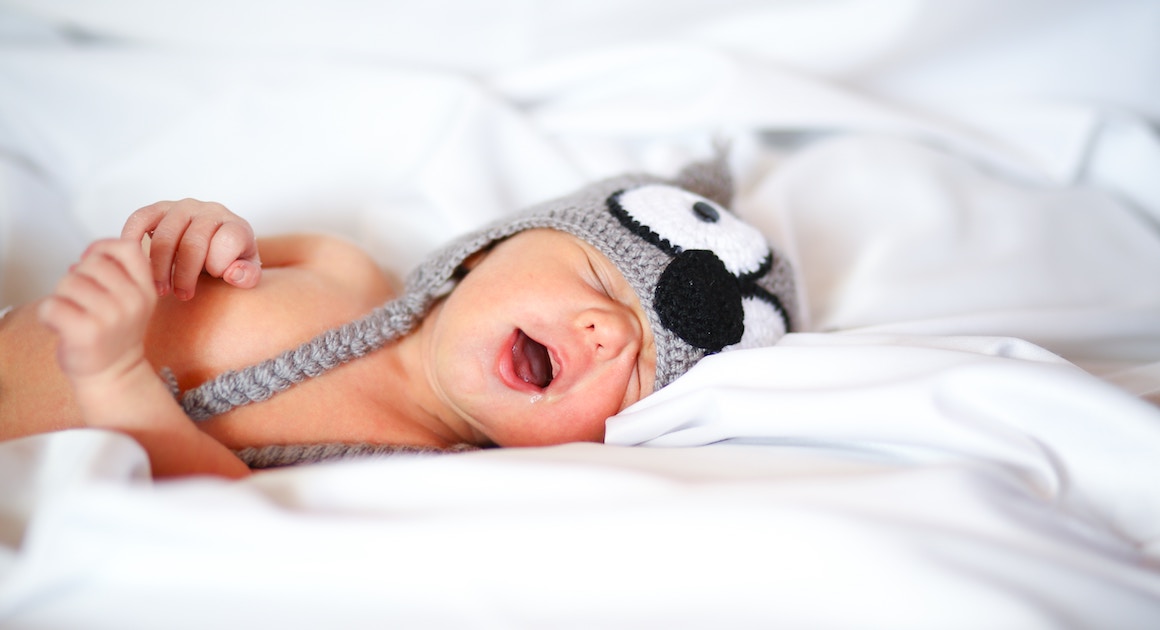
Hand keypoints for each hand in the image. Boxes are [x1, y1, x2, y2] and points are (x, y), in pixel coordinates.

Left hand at [38, 239, 156, 380]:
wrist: (115, 375)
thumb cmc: (115, 336)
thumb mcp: (133, 301)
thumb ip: (119, 273)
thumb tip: (88, 254)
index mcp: (146, 290)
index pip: (127, 248)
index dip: (103, 248)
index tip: (92, 261)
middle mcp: (132, 302)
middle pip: (90, 263)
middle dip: (78, 277)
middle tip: (83, 300)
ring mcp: (111, 317)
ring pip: (68, 282)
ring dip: (62, 296)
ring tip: (73, 314)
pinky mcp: (86, 332)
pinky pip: (51, 305)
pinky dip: (48, 315)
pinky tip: (61, 325)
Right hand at [122, 199, 261, 299]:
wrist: (216, 243)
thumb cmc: (231, 261)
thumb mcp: (247, 272)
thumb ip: (247, 276)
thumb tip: (232, 274)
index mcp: (235, 226)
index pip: (227, 241)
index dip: (218, 266)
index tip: (213, 281)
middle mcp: (210, 211)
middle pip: (193, 243)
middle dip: (185, 275)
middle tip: (181, 295)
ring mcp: (183, 208)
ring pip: (165, 236)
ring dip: (159, 267)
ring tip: (161, 289)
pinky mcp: (159, 208)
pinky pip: (140, 219)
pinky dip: (133, 240)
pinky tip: (135, 263)